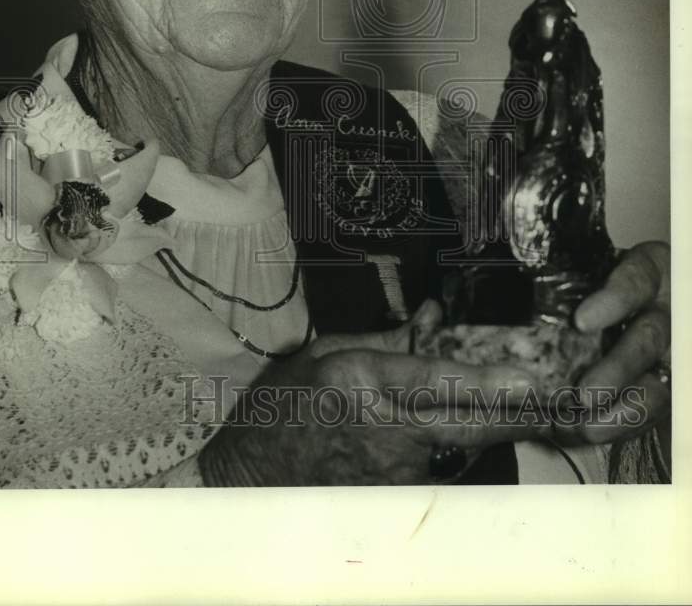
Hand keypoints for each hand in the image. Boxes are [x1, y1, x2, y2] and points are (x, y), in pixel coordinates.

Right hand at [198, 300, 544, 485]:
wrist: (249, 478)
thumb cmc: (283, 407)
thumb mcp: (327, 353)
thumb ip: (387, 338)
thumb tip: (433, 319)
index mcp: (362, 381)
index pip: (435, 382)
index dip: (487, 382)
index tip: (529, 381)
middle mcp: (384, 428)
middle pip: (467, 425)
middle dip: (519, 415)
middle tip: (566, 405)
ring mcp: (393, 471)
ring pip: (461, 447)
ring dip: (487, 428)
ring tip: (516, 409)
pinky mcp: (396, 496)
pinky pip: (441, 466)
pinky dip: (455, 447)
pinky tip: (452, 433)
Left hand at [557, 241, 670, 448]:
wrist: (623, 299)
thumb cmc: (595, 281)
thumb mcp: (590, 269)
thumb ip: (567, 280)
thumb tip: (514, 295)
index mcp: (650, 270)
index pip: (637, 279)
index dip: (613, 300)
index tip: (581, 321)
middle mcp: (665, 310)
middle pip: (650, 338)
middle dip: (617, 369)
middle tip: (584, 394)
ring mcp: (669, 351)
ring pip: (657, 384)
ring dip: (620, 411)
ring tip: (583, 426)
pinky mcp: (664, 383)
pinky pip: (650, 410)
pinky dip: (617, 425)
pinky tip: (585, 431)